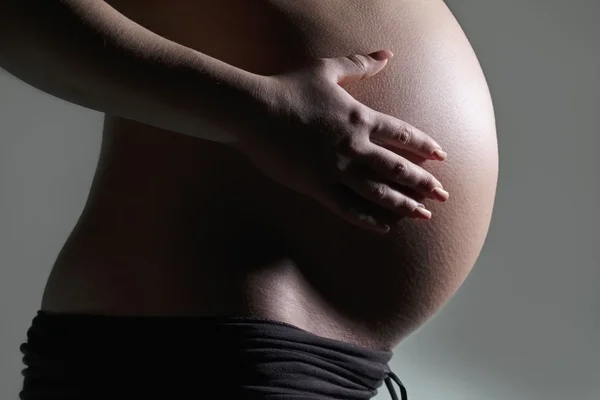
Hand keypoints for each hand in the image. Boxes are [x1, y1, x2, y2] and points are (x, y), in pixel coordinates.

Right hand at [236, 50, 448, 232]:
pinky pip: (348, 208)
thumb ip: (359, 64)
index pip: (402, 135)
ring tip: (424, 216)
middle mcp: (354, 146)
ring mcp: (336, 169)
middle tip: (444, 195)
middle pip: (398, 168)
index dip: (425, 146)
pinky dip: (368, 219)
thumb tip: (386, 55)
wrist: (254, 111)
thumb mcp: (326, 70)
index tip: (441, 158)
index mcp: (360, 118)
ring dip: (404, 205)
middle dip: (424, 183)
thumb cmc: (289, 88)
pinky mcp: (316, 186)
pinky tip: (384, 227)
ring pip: (378, 193)